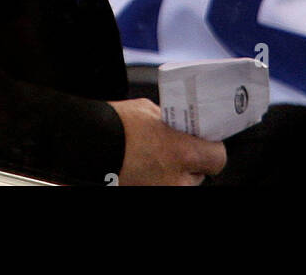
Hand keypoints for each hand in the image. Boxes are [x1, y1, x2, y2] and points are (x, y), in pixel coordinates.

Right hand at [108, 98, 226, 184]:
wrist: (88, 142)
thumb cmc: (118, 124)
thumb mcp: (151, 112)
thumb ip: (172, 122)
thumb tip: (180, 125)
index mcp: (184, 153)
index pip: (217, 158)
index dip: (212, 148)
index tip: (204, 141)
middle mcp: (177, 180)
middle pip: (199, 175)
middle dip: (191, 162)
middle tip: (177, 148)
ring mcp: (161, 191)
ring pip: (181, 184)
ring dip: (176, 174)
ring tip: (158, 158)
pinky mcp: (145, 193)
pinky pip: (163, 186)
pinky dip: (158, 178)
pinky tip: (146, 166)